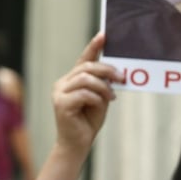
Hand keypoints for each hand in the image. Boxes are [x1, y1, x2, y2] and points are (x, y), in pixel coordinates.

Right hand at [51, 33, 122, 156]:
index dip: (93, 47)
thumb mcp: (99, 98)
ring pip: (85, 79)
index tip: (104, 35)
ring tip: (111, 97)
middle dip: (106, 70)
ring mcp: (59, 93)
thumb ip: (102, 84)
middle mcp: (62, 83)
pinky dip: (96, 98)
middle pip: (85, 67)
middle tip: (121, 78)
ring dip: (103, 87)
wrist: (77, 145)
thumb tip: (114, 72)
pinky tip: (101, 105)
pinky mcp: (60, 104)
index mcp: (70, 80)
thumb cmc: (88, 121)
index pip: (82, 59)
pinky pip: (84, 93)